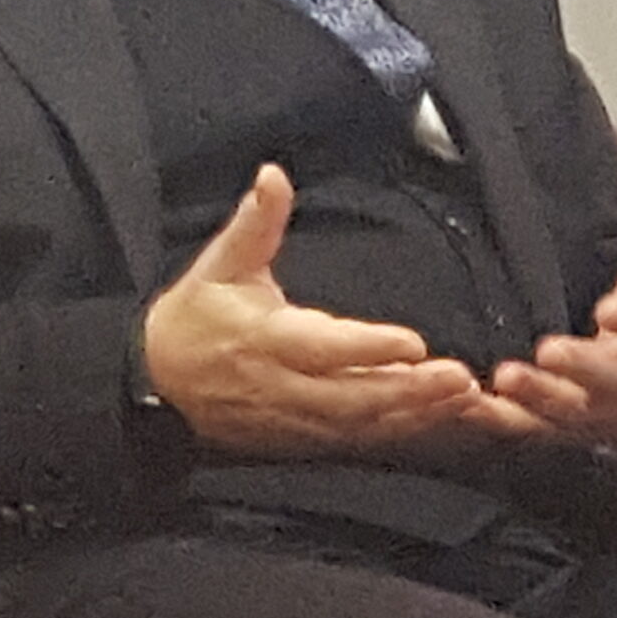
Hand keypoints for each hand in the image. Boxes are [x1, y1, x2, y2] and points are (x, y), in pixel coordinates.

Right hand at [141, 164, 483, 454]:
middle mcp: (283, 385)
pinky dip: (396, 433)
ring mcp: (293, 420)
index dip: (369, 348)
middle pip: (352, 396)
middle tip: (459, 378)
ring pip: (359, 424)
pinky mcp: (300, 440)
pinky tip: (434, 420)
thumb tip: (273, 175)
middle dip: (409, 391)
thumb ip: (256, 222)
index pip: (324, 347)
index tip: (413, 342)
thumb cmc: (194, 319)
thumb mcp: (220, 264)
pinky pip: (354, 442)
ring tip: (461, 397)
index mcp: (265, 339)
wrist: (155, 386)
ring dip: (412, 413)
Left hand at [467, 171, 616, 451]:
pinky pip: (528, 429)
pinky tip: (470, 405)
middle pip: (610, 378)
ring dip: (536, 395)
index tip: (613, 310)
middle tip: (549, 351)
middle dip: (582, 367)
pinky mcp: (562, 428)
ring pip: (567, 409)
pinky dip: (500, 420)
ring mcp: (597, 411)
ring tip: (505, 379)